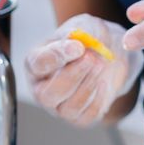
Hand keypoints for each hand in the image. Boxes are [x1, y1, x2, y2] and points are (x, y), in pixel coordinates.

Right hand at [25, 14, 143, 126]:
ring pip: (69, 107)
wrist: (108, 56)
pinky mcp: (79, 118)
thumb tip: (77, 46)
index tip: (78, 47)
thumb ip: (79, 34)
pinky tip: (104, 82)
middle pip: (48, 94)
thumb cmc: (88, 41)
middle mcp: (42, 88)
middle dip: (73, 75)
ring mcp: (59, 107)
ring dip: (88, 85)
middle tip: (92, 57)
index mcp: (35, 63)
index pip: (38, 64)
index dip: (57, 56)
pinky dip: (98, 99)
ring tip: (102, 64)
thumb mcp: (83, 27)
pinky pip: (87, 116)